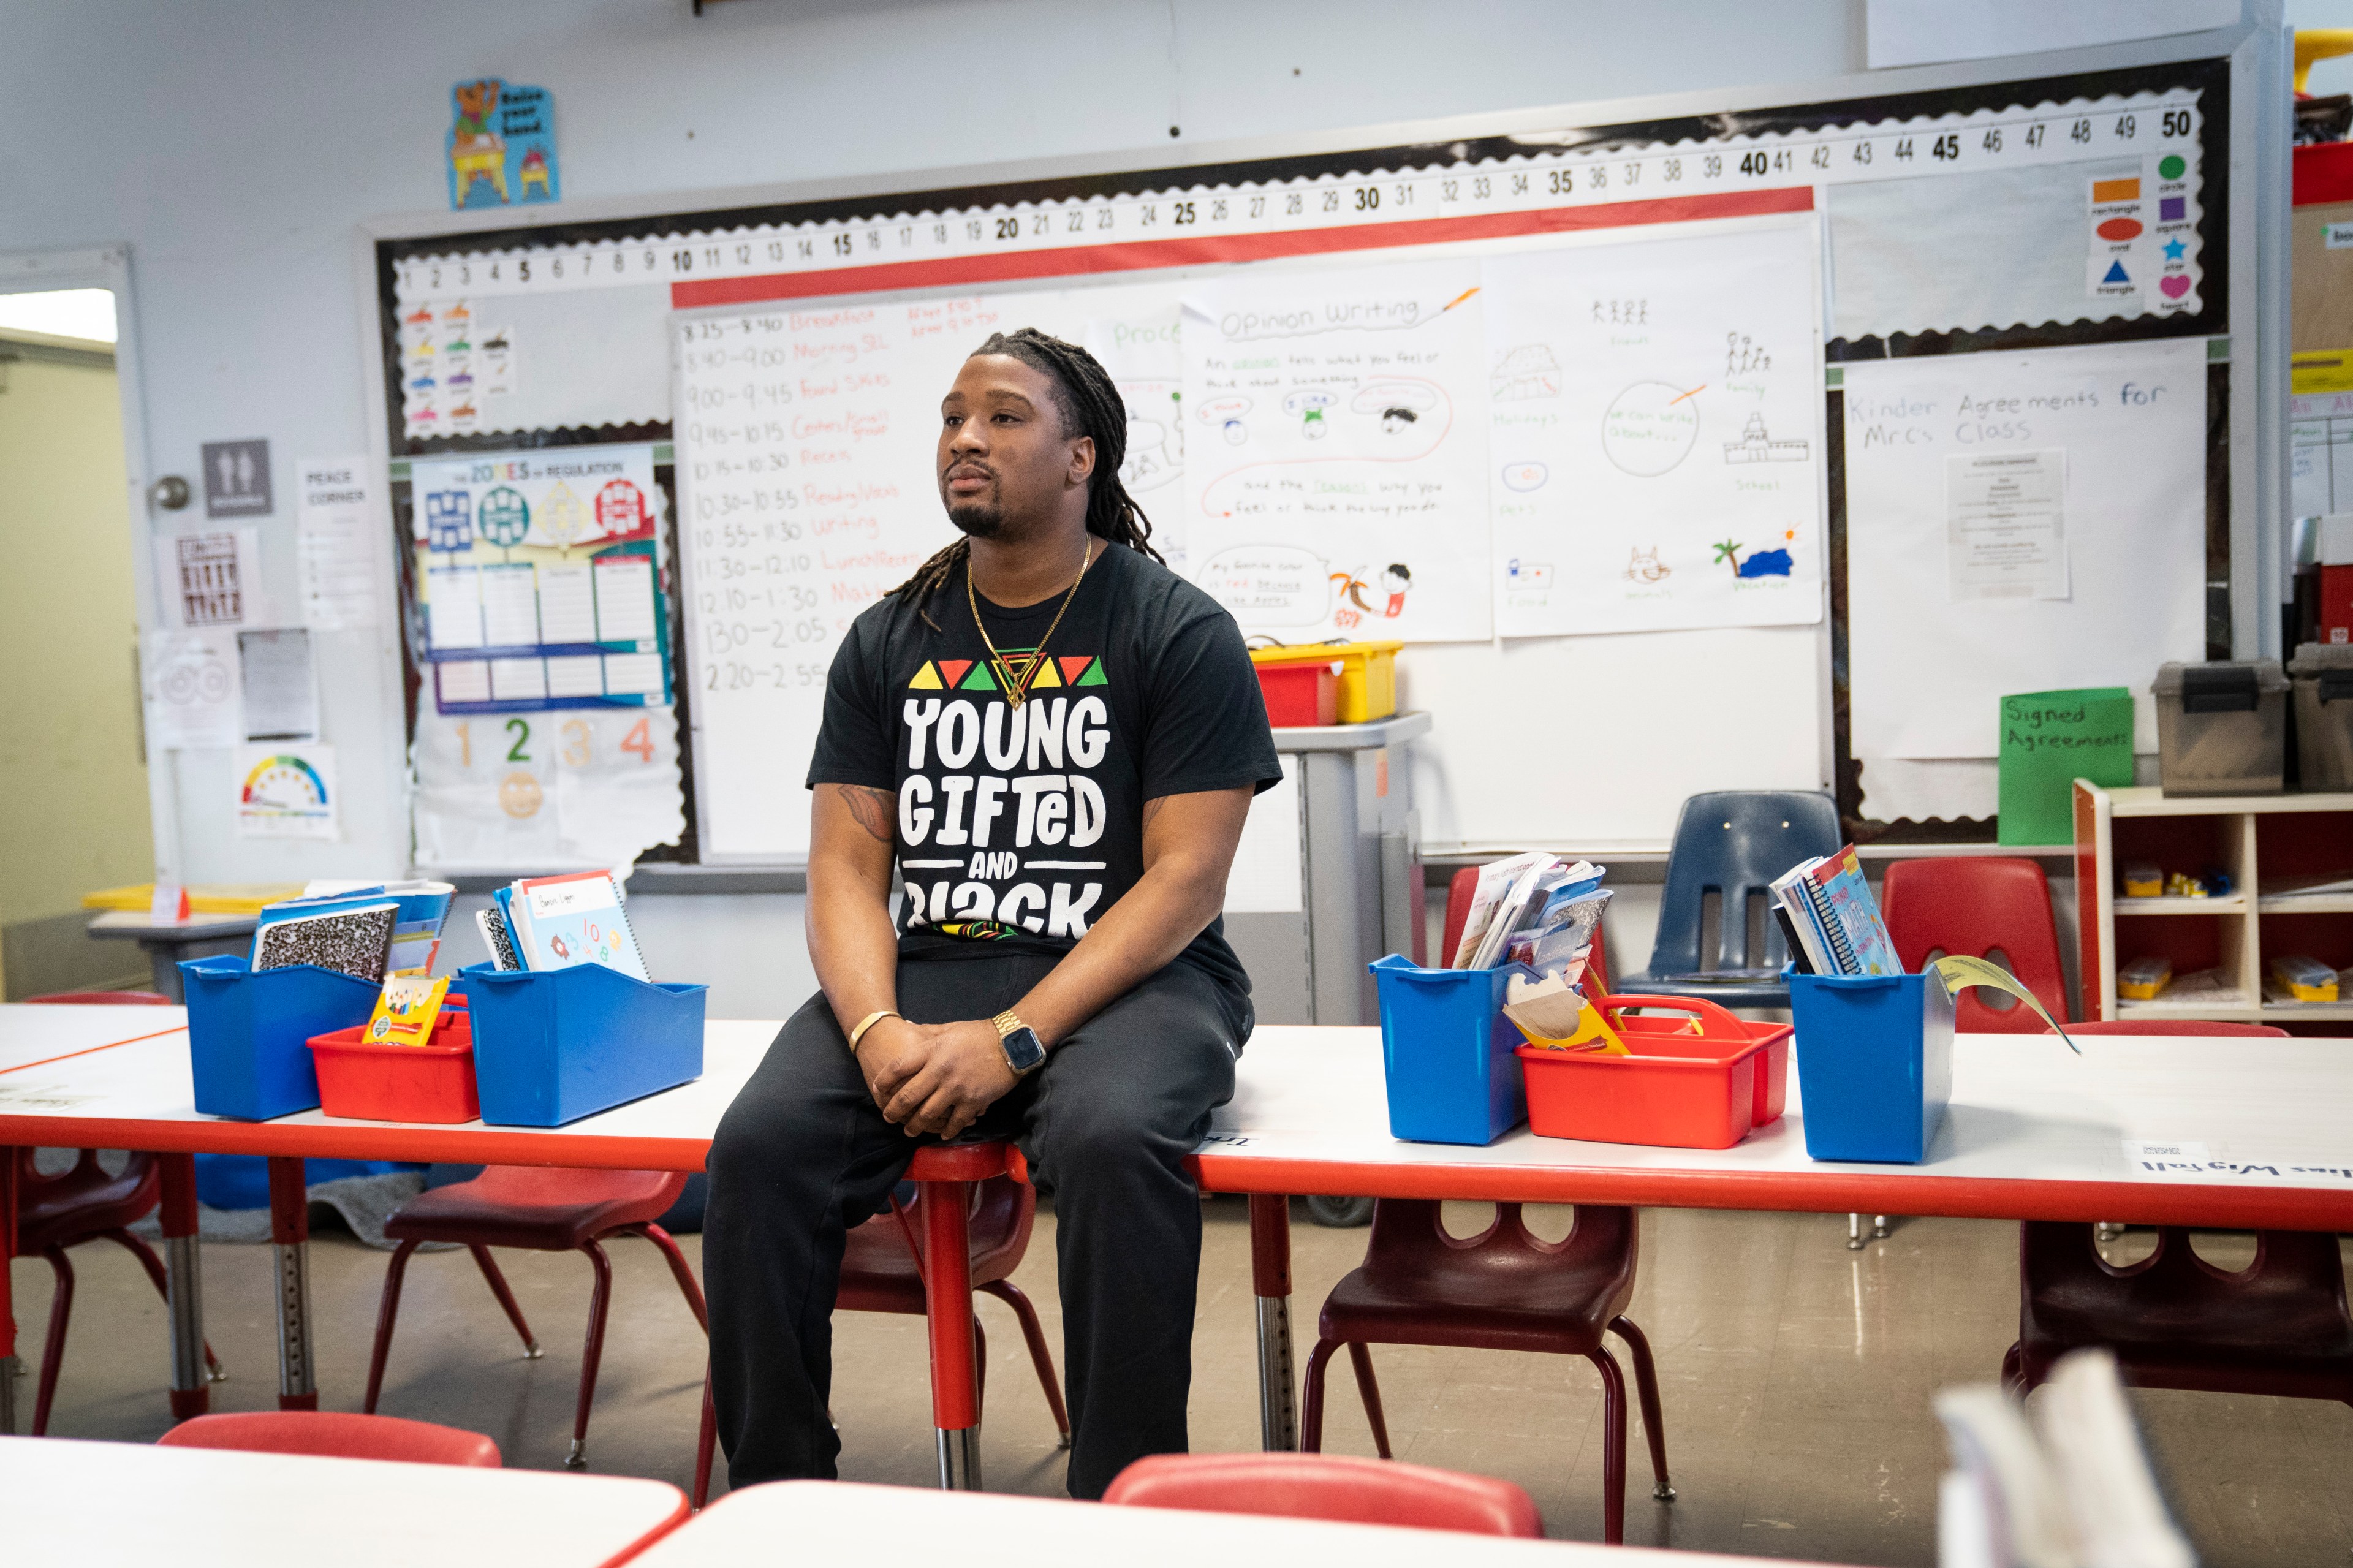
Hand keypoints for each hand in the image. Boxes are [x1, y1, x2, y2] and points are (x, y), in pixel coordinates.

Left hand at [857, 1018, 1018, 1139]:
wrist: (1012, 1043)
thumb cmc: (978, 1034)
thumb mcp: (949, 1028)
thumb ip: (926, 1032)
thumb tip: (908, 1027)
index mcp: (932, 1050)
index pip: (898, 1067)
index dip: (884, 1080)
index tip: (878, 1089)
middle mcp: (940, 1070)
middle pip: (908, 1097)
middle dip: (894, 1111)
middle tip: (889, 1118)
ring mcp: (957, 1088)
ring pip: (928, 1115)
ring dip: (915, 1126)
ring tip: (910, 1131)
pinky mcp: (973, 1101)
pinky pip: (954, 1122)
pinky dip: (946, 1131)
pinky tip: (942, 1134)